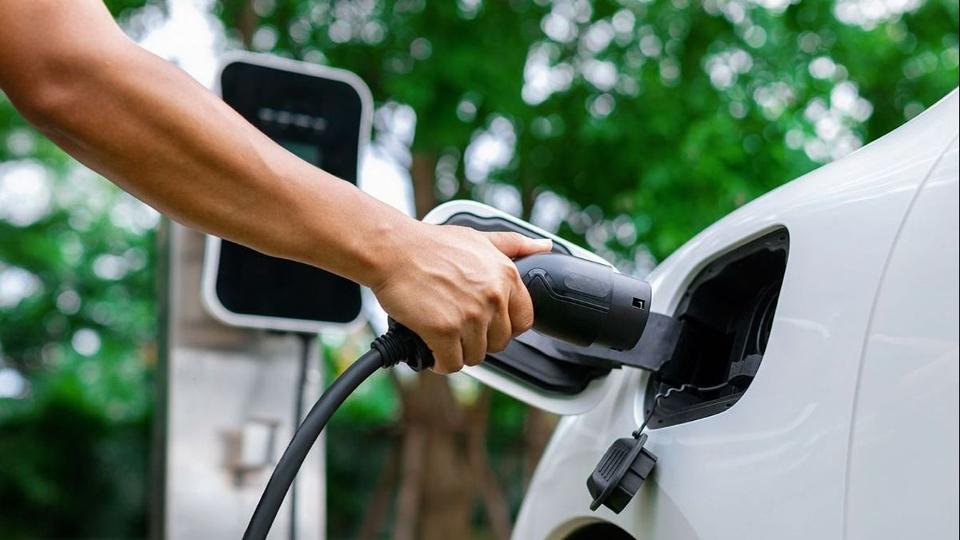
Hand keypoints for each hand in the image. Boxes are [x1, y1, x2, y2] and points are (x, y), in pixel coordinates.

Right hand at [372, 223, 551, 373]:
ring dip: (458, 352)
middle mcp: (493, 297)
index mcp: (506, 276)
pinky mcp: (444, 331)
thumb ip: (514, 245)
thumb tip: (544, 246)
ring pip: (476, 356)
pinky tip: (432, 350)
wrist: (393, 250)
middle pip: (499, 342)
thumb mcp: (479, 238)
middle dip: (479, 340)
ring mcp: (470, 315)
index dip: (505, 328)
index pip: (524, 320)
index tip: (488, 326)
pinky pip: (452, 364)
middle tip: (458, 330)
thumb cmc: (430, 245)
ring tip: (442, 338)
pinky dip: (441, 362)